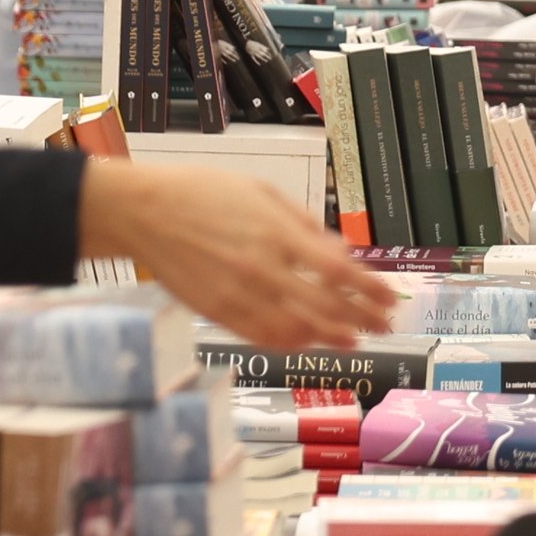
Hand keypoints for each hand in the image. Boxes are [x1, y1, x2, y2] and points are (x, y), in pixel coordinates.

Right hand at [85, 159, 398, 349]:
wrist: (145, 213)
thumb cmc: (202, 194)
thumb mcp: (262, 193)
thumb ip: (303, 225)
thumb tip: (339, 250)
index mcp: (278, 235)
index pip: (339, 272)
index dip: (370, 289)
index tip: (390, 297)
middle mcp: (263, 270)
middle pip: (326, 306)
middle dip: (362, 318)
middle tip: (384, 325)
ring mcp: (240, 296)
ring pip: (298, 329)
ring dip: (331, 337)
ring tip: (354, 340)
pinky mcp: (219, 313)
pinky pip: (263, 337)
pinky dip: (292, 342)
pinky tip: (307, 341)